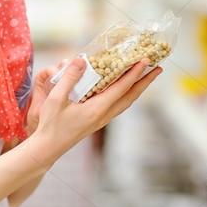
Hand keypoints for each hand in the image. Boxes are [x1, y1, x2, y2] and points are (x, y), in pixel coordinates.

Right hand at [28, 57, 162, 167]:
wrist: (48, 148)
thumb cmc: (50, 124)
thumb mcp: (56, 99)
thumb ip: (69, 78)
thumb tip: (81, 59)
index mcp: (97, 109)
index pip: (121, 88)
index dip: (134, 73)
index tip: (145, 60)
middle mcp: (103, 115)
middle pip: (131, 96)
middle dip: (145, 81)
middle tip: (158, 68)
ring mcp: (101, 120)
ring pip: (126, 102)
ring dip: (138, 88)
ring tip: (146, 76)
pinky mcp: (97, 121)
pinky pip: (118, 106)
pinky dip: (127, 95)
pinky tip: (124, 90)